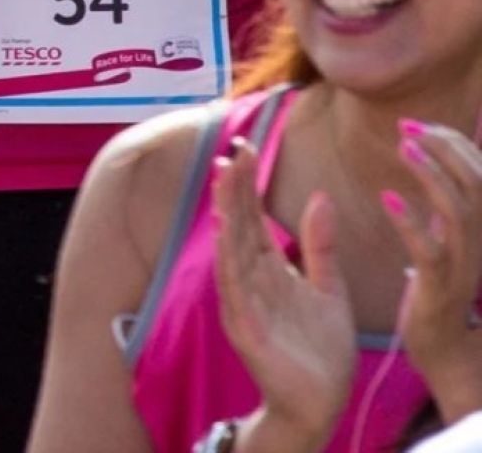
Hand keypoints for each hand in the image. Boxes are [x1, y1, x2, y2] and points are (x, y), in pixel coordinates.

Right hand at [212, 141, 351, 452]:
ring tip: (223, 178)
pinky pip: (234, 286)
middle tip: (232, 151)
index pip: (252, 217)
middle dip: (234, 188)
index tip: (245, 148)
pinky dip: (228, 257)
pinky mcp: (245, 325)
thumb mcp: (329, 289)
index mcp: (268, 268)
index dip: (247, 185)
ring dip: (225, 212)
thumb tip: (321, 197)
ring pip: (230, 247)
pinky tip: (225, 230)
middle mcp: (250, 278)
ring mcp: (243, 301)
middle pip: (238, 224)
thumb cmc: (321, 351)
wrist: (322, 403)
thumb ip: (320, 245)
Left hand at [384, 121, 481, 421]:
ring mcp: (466, 268)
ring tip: (404, 148)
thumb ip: (450, 202)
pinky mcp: (440, 290)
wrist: (447, 349)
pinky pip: (431, 253)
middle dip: (447, 149)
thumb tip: (436, 153)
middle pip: (479, 187)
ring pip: (461, 215)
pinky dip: (411, 222)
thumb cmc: (443, 286)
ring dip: (433, 176)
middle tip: (407, 126)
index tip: (420, 124)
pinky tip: (388, 197)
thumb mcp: (452, 239)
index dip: (455, 143)